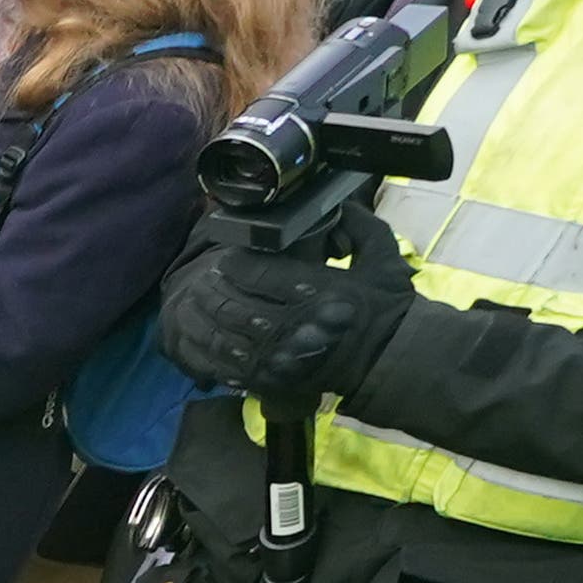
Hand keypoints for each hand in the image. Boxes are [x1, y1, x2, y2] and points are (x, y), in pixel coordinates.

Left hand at [159, 215, 413, 402]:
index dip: (235, 264)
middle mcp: (296, 325)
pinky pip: (229, 366)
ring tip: (193, 303)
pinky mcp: (273, 380)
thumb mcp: (383, 254)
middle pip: (236, 305)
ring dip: (203, 319)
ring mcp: (282, 357)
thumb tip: (334, 203)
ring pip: (226, 337)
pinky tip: (199, 337)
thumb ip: (359, 224)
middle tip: (203, 279)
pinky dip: (209, 352)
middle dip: (213, 290)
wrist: (389, 359)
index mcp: (320, 292)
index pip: (261, 273)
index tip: (225, 257)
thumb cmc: (386, 305)